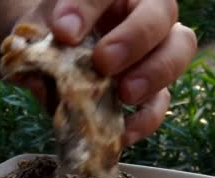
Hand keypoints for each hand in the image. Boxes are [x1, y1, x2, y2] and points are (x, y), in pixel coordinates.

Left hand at [16, 0, 196, 145]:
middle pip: (162, 13)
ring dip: (154, 74)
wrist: (53, 53)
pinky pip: (162, 101)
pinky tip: (124, 129)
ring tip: (125, 94)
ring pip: (178, 51)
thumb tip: (36, 70)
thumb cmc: (51, 31)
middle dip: (135, 39)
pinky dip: (147, 117)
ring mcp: (153, 50)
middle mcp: (142, 12)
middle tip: (104, 63)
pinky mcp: (152, 89)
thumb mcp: (38, 29)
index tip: (63, 30)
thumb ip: (36, 42)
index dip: (89, 7)